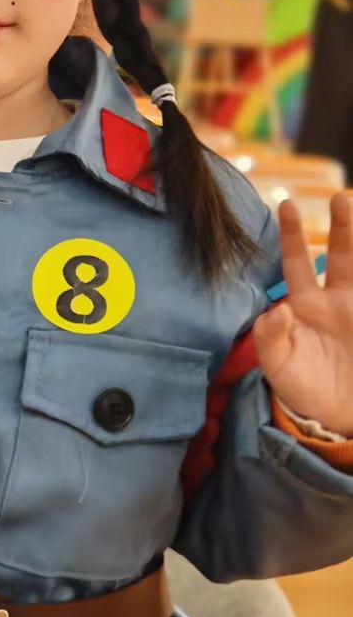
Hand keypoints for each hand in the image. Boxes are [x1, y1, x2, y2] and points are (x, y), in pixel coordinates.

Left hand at [255, 195, 352, 435]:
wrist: (336, 418)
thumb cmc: (300, 389)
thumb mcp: (278, 366)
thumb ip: (271, 338)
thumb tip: (277, 309)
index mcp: (304, 305)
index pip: (295, 262)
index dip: (291, 235)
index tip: (286, 204)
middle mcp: (336, 302)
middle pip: (343, 255)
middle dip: (344, 226)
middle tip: (341, 198)